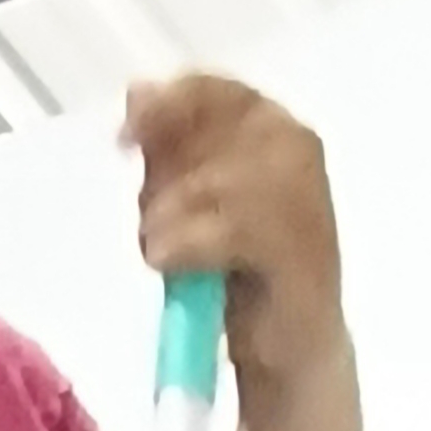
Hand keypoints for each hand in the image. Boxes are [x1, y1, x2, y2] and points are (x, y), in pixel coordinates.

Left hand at [125, 73, 343, 401]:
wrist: (284, 342)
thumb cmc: (234, 266)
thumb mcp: (186, 196)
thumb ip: (167, 144)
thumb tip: (137, 89)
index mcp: (270, 125)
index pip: (212, 90)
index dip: (163, 109)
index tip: (125, 140)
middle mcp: (294, 147)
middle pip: (203, 140)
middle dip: (165, 187)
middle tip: (158, 227)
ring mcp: (305, 196)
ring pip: (207, 186)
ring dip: (170, 224)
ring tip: (168, 257)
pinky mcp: (302, 248)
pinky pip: (228, 229)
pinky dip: (189, 248)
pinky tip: (175, 265)